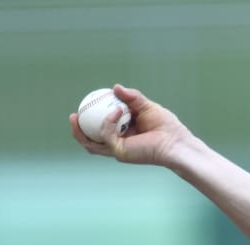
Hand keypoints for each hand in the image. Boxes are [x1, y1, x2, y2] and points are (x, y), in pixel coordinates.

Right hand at [68, 84, 192, 166]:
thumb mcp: (146, 106)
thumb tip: (116, 87)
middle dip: (78, 130)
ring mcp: (118, 150)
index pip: (102, 129)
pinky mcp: (121, 152)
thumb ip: (132, 98)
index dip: (90, 120)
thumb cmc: (166, 126)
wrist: (175, 141)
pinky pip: (107, 135)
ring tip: (75, 117)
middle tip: (73, 115)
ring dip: (81, 131)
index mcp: (123, 134)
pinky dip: (108, 122)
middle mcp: (119, 144)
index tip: (85, 106)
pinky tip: (115, 111)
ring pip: (92, 144)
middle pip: (91, 141)